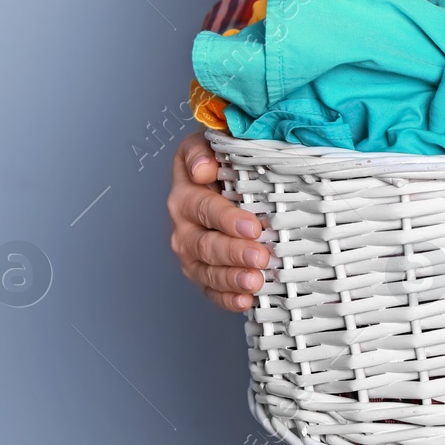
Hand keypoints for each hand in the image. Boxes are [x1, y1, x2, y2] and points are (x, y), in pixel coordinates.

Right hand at [166, 130, 269, 311]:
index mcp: (186, 194)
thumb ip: (201, 151)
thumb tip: (203, 169)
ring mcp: (192, 253)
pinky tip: (246, 300)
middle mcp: (184, 226)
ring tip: (254, 282)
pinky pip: (211, 290)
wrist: (218, 177)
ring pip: (207, 271)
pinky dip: (227, 298)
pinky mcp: (202, 273)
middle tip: (260, 257)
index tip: (252, 226)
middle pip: (206, 244)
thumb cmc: (220, 160)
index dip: (227, 219)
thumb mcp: (208, 143)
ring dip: (232, 279)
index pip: (204, 208)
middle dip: (234, 253)